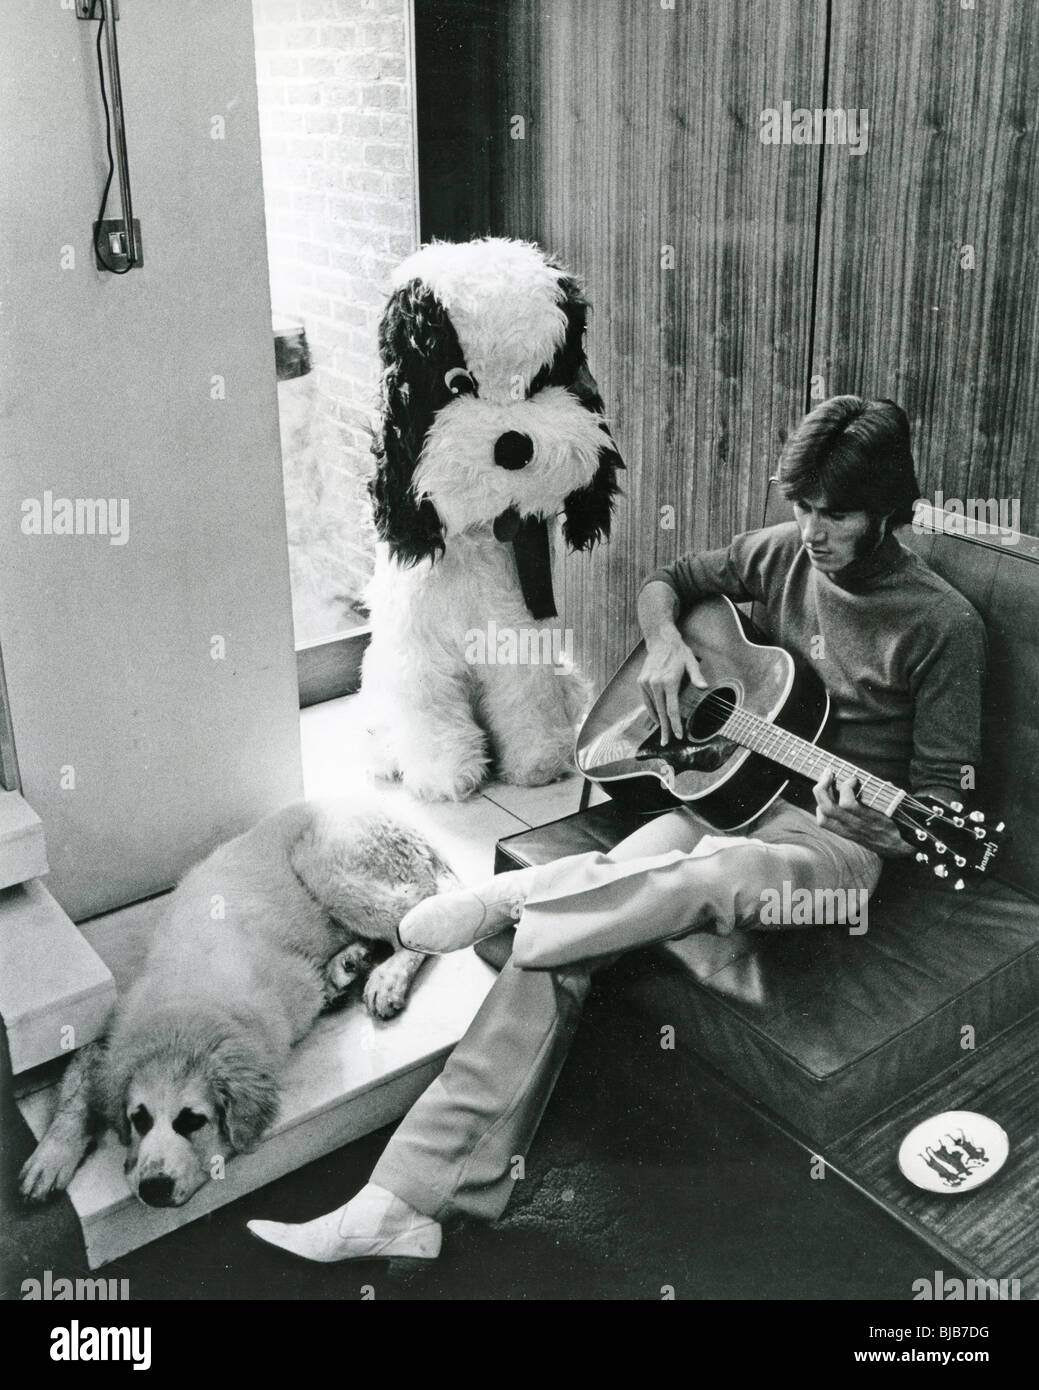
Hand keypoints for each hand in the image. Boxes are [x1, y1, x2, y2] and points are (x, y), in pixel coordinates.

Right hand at [637, 628, 705, 743]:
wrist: (660, 640)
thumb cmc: (679, 652)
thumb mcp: (691, 662)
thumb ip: (697, 676)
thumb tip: (704, 687)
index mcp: (669, 681)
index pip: (672, 709)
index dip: (675, 724)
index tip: (678, 736)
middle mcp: (655, 683)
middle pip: (660, 712)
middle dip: (665, 729)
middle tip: (666, 743)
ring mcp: (646, 683)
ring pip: (652, 707)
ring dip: (657, 721)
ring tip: (662, 732)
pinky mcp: (641, 682)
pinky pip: (646, 701)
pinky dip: (651, 710)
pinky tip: (656, 718)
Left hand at [813, 769, 913, 857]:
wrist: (896, 847)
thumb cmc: (897, 823)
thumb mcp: (897, 808)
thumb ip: (889, 794)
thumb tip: (883, 783)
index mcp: (869, 819)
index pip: (847, 804)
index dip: (846, 786)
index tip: (854, 779)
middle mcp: (855, 825)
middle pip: (828, 807)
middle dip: (823, 786)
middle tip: (828, 773)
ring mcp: (847, 830)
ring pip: (823, 815)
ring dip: (820, 796)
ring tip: (825, 782)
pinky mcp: (843, 833)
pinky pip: (824, 822)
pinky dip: (820, 808)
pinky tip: (826, 800)